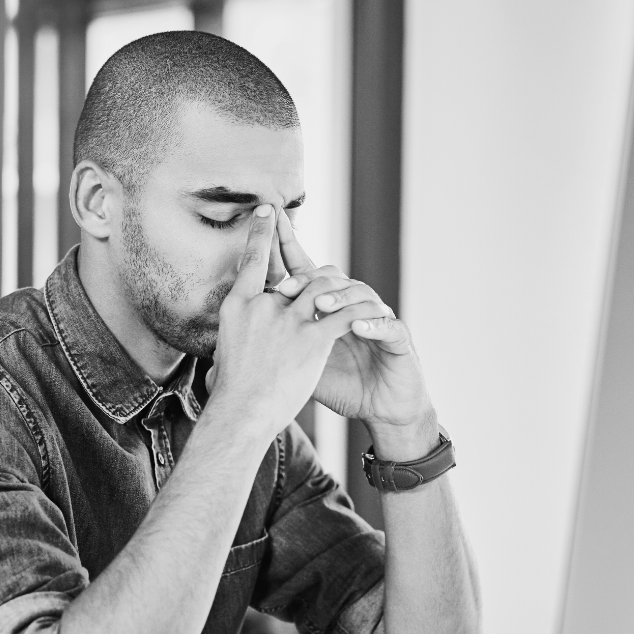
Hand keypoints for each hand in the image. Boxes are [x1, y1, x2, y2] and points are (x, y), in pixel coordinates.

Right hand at [206, 206, 393, 442]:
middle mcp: (262, 306)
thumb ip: (232, 343)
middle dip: (311, 271)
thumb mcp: (223, 356)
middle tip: (328, 270)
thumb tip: (222, 354)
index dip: (261, 234)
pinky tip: (374, 314)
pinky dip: (361, 314)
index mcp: (238, 306)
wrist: (241, 414)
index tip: (268, 212)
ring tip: (355, 295)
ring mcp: (288, 320)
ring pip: (323, 289)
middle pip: (295, 275)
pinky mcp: (312, 339)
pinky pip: (344, 316)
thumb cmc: (229, 396)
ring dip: (341, 292)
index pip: (251, 261)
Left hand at [271, 210, 438, 458]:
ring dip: (338, 297)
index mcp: (328, 308)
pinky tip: (356, 326)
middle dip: (308, 280)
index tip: (271, 224)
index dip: (290, 247)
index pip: (307, 272)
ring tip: (320, 306)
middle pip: (333, 277)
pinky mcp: (399, 340)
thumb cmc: (341, 386)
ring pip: (361, 294)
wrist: (381, 408)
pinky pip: (390, 325)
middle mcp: (352, 307)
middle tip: (286, 289)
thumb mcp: (301, 365)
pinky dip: (373, 324)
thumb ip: (277, 347)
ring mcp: (377, 320)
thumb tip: (234, 336)